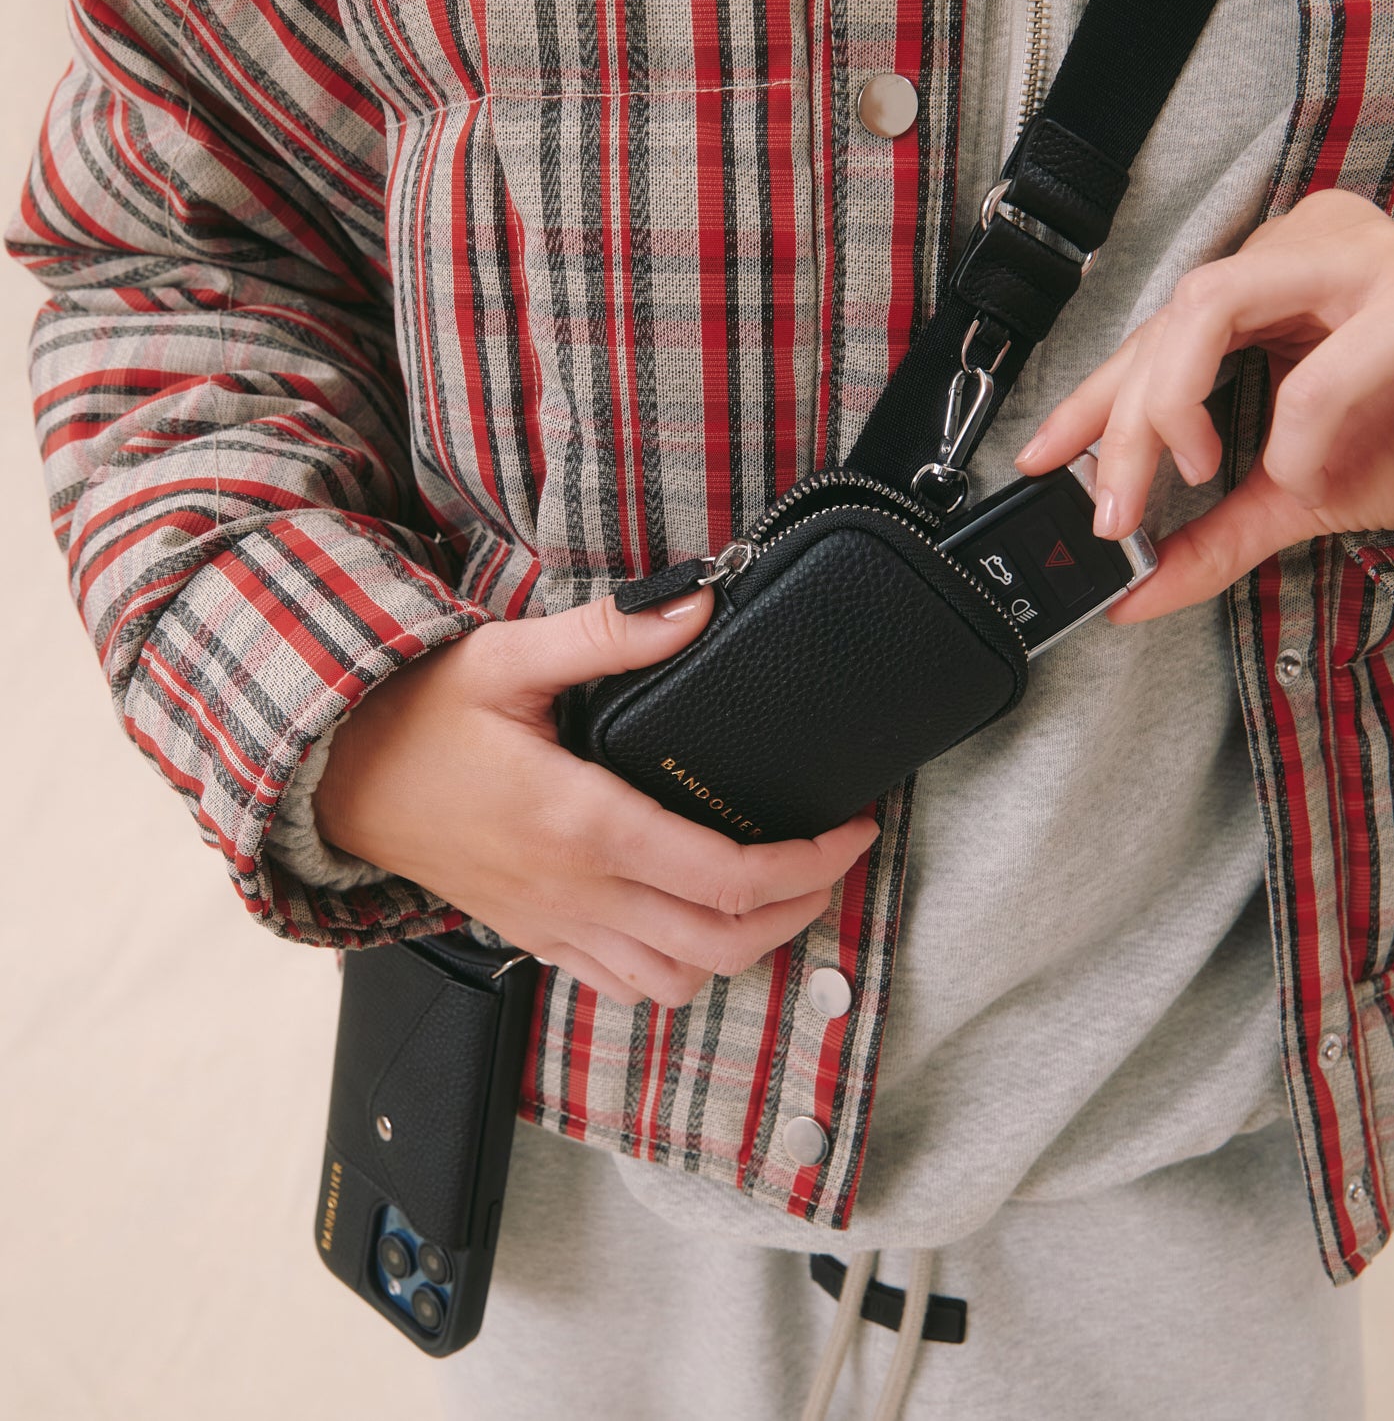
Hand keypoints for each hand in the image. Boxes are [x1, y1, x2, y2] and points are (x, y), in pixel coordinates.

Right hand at [314, 589, 877, 1006]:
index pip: (727, 876)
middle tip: (833, 864)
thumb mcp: (508, 657)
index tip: (852, 831)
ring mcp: (557, 926)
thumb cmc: (420, 718)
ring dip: (744, 951)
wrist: (340, 779)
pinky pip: (625, 989)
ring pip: (679, 982)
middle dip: (800, 911)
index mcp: (582, 824)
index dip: (810, 863)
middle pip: (722, 943)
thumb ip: (610, 635)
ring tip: (777, 897)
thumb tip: (700, 606)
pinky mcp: (538, 938)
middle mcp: (578, 892)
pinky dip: (680, 973)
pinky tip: (698, 927)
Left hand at [1014, 188, 1393, 621]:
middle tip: (1114, 514)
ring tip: (1196, 472)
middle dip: (1121, 427)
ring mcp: (1366, 264)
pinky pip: (1327, 364)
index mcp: (1268, 287)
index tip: (1036, 461)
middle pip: (1167, 320)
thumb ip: (1215, 535)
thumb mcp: (1298, 496)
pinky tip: (1307, 472)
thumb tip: (1135, 592)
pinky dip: (1299, 431)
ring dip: (1175, 405)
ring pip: (1212, 305)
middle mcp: (1303, 255)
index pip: (1151, 337)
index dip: (1086, 400)